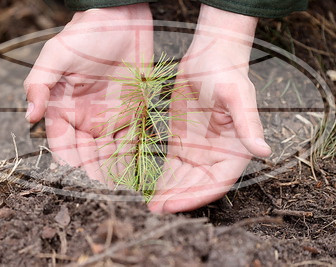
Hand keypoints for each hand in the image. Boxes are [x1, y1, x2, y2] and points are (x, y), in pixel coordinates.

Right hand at [24, 4, 152, 184]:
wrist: (123, 21)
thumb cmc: (87, 34)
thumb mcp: (58, 54)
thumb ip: (41, 82)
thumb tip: (29, 116)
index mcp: (63, 108)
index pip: (62, 143)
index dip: (69, 163)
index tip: (78, 182)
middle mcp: (84, 118)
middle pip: (86, 153)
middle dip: (92, 174)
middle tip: (102, 194)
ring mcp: (107, 118)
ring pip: (108, 152)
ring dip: (112, 171)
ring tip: (118, 191)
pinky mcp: (130, 114)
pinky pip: (130, 140)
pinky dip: (131, 157)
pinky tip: (133, 174)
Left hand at [149, 5, 270, 212]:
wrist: (208, 57)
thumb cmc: (227, 73)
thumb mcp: (238, 96)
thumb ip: (248, 125)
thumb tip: (263, 151)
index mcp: (235, 149)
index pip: (216, 182)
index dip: (195, 196)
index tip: (173, 204)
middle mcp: (217, 154)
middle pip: (196, 185)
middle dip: (177, 198)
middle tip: (154, 210)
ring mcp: (199, 150)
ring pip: (183, 179)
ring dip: (167, 192)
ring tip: (149, 205)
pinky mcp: (182, 141)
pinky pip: (172, 165)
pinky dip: (162, 177)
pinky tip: (150, 187)